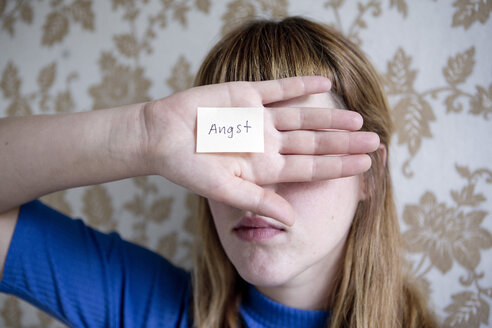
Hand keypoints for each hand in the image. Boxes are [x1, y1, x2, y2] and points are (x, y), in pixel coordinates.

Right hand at [142, 76, 378, 224]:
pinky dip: (300, 85)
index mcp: (265, 167)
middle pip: (314, 142)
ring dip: (330, 117)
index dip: (338, 166)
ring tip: (357, 118)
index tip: (366, 165)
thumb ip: (260, 201)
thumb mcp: (225, 190)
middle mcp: (268, 142)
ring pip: (303, 116)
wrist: (161, 137)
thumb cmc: (188, 167)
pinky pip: (279, 89)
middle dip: (344, 142)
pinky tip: (324, 83)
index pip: (310, 167)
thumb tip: (292, 221)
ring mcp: (259, 119)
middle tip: (375, 140)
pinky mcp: (246, 96)